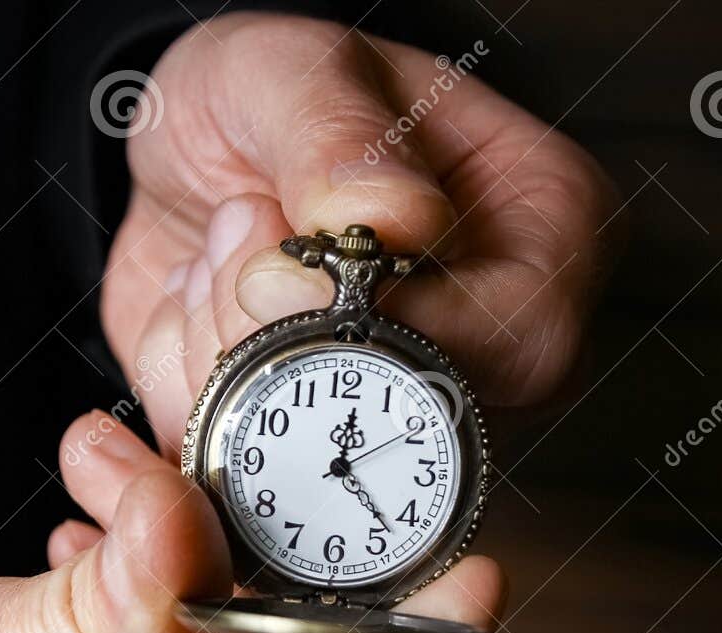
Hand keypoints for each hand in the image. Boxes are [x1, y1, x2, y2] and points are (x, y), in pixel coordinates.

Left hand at [101, 11, 620, 452]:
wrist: (178, 158)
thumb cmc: (264, 100)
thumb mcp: (289, 70)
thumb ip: (337, 134)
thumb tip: (389, 221)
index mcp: (543, 233)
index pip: (523, 341)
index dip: (395, 325)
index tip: (279, 271)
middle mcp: (493, 343)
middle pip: (419, 419)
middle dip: (283, 341)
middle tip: (233, 246)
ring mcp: (407, 410)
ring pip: (319, 459)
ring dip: (220, 348)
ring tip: (219, 250)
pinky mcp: (311, 454)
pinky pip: (237, 473)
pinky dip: (182, 381)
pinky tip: (196, 304)